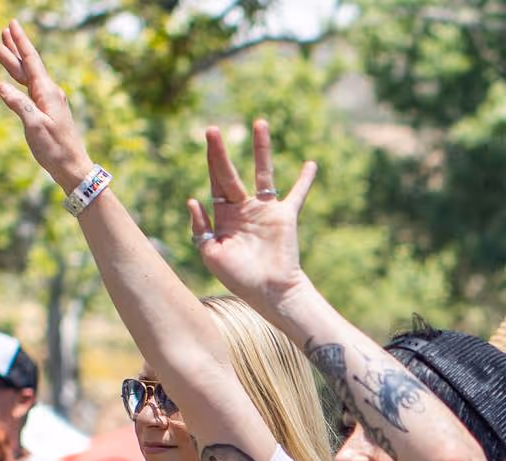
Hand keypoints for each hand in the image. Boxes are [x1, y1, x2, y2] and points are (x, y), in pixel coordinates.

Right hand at [0, 21, 95, 190]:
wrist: (73, 167)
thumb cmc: (56, 150)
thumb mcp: (35, 128)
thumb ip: (19, 105)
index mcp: (47, 92)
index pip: (30, 61)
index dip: (19, 42)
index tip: (10, 24)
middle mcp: (49, 92)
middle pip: (23, 64)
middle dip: (5, 46)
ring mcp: (48, 100)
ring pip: (26, 73)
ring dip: (14, 55)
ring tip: (4, 38)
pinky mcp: (47, 109)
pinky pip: (30, 85)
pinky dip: (21, 73)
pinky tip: (17, 71)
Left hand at [188, 121, 317, 311]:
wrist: (269, 292)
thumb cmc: (239, 278)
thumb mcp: (211, 254)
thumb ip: (201, 228)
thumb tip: (194, 199)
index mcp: (224, 216)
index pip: (213, 184)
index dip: (208, 164)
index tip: (205, 144)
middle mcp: (243, 209)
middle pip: (229, 173)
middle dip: (219, 152)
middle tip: (211, 129)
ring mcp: (265, 211)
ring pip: (263, 173)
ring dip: (261, 149)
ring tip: (259, 123)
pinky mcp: (285, 216)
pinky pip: (297, 195)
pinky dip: (305, 181)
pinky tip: (311, 164)